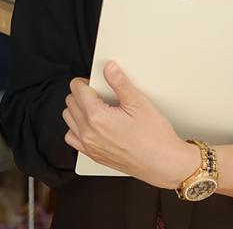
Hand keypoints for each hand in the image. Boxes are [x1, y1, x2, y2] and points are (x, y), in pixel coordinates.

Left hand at [62, 61, 198, 189]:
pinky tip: (92, 125)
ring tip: (95, 107)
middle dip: (81, 94)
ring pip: (68, 120)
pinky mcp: (94, 156)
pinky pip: (73, 138)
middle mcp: (88, 133)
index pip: (77, 89)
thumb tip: (109, 68)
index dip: (85, 81)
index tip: (94, 81)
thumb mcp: (138, 103)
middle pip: (70, 102)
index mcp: (97, 116)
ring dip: (77, 110)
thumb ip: (120, 82)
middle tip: (98, 93)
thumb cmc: (154, 137)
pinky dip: (77, 129)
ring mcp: (89, 146)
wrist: (163, 163)